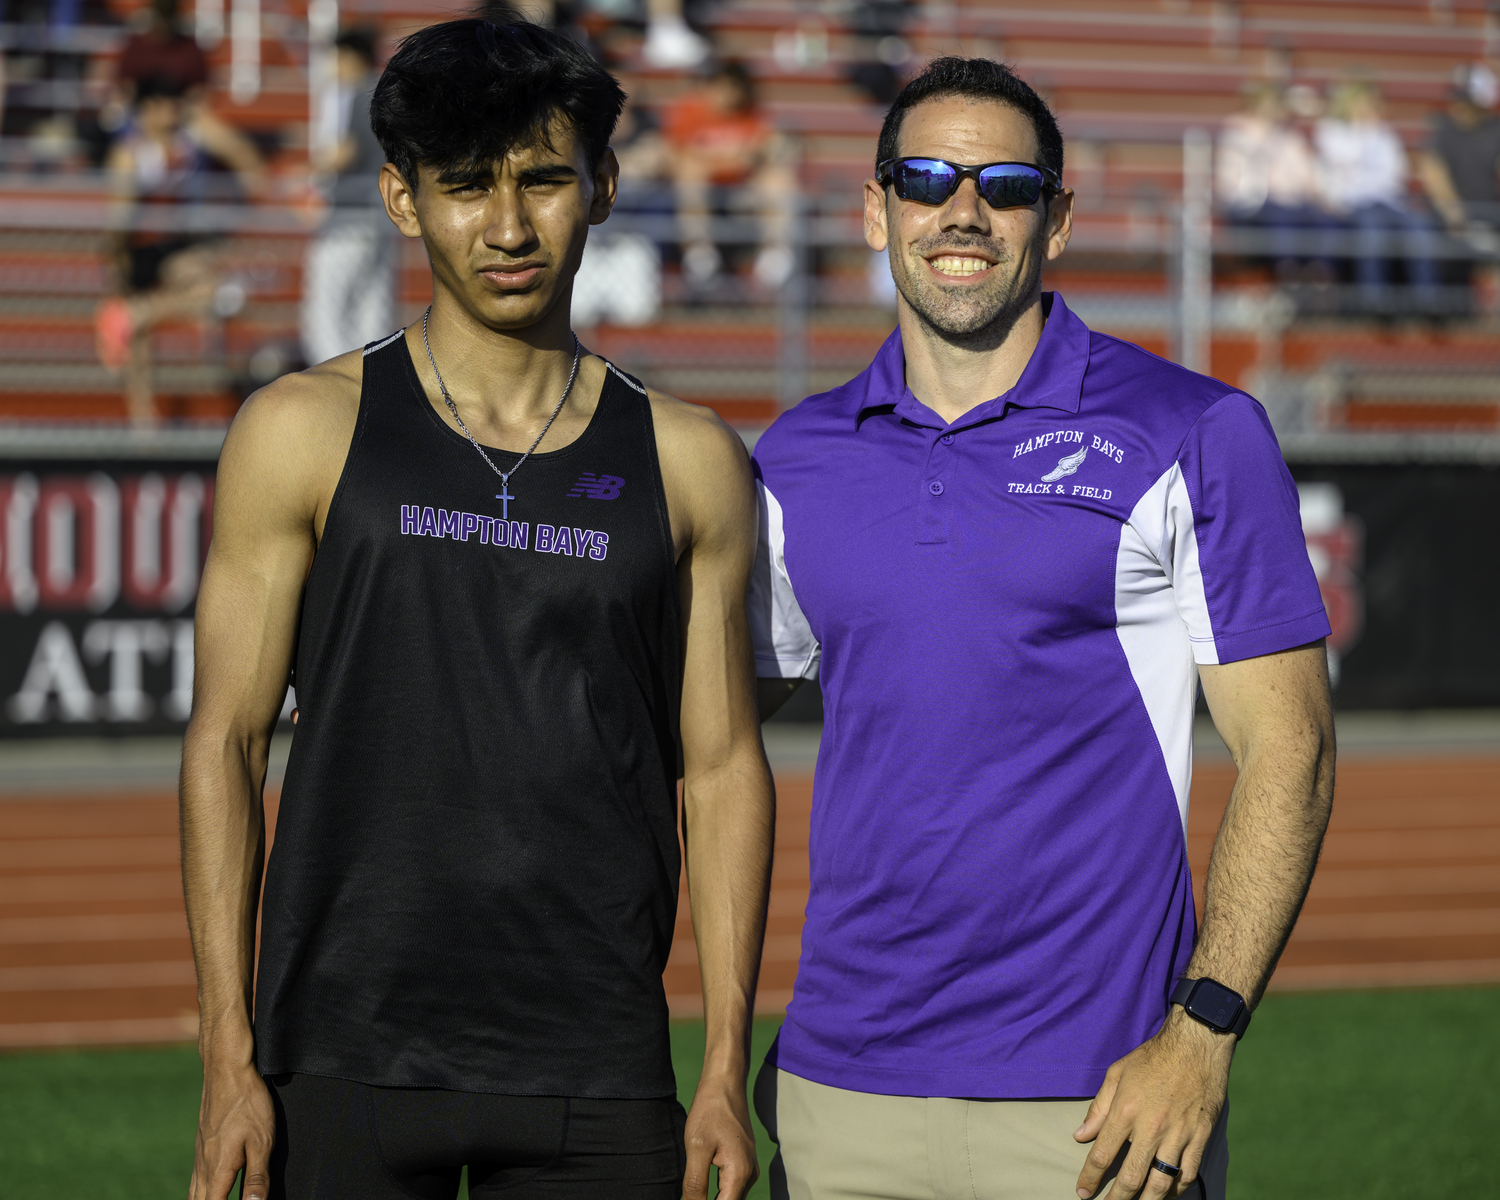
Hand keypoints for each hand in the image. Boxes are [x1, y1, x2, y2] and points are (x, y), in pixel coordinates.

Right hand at [189, 1060, 275, 1199]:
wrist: (226, 1070)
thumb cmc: (248, 1104)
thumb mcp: (262, 1141)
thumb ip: (257, 1177)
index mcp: (218, 1170)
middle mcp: (204, 1166)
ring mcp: (200, 1154)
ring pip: (195, 1193)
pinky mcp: (202, 1143)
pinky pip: (197, 1178)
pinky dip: (200, 1192)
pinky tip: (207, 1189)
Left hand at [682, 1072, 759, 1199]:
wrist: (725, 1083)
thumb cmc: (710, 1110)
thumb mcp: (696, 1148)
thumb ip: (695, 1184)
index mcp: (739, 1174)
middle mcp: (749, 1175)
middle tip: (690, 1194)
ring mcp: (749, 1168)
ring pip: (731, 1198)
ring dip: (714, 1199)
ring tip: (693, 1194)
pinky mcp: (743, 1162)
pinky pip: (731, 1187)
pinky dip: (718, 1193)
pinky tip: (701, 1187)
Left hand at [1073, 1011, 1233, 1199]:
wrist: (1195, 1045)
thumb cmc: (1153, 1057)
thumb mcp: (1117, 1073)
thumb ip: (1099, 1108)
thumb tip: (1081, 1136)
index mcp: (1126, 1111)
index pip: (1102, 1154)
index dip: (1090, 1178)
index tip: (1083, 1192)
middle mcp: (1151, 1127)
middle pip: (1131, 1177)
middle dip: (1117, 1199)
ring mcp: (1178, 1135)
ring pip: (1161, 1183)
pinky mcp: (1200, 1137)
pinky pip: (1187, 1173)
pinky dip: (1177, 1189)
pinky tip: (1167, 1193)